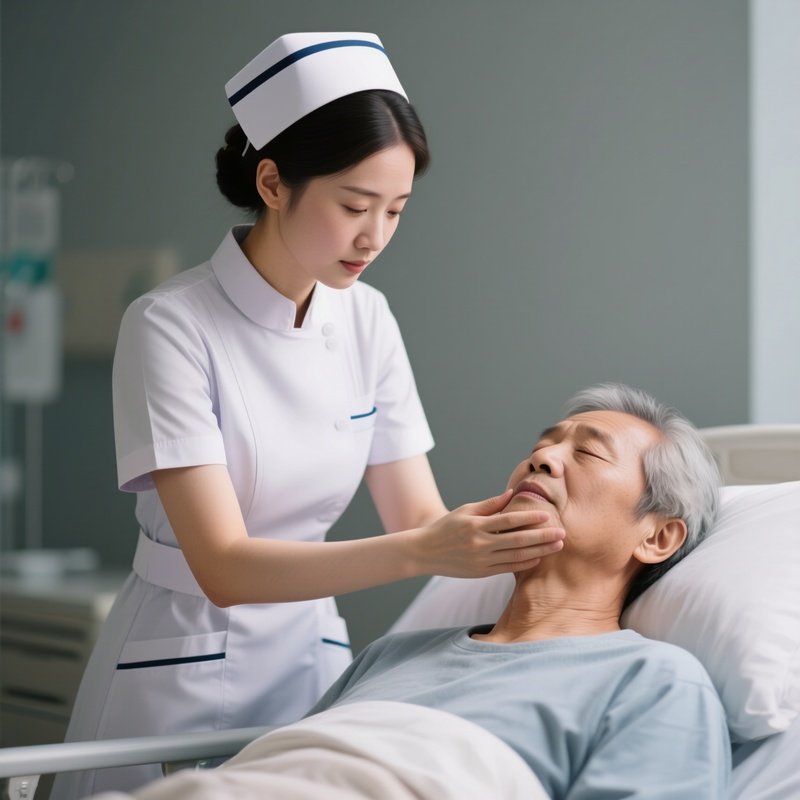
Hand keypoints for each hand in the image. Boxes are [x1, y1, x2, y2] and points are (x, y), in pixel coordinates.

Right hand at [413, 490, 564, 577]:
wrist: (425, 552)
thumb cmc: (446, 527)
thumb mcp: (465, 510)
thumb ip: (489, 504)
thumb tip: (512, 494)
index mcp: (476, 525)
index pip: (508, 520)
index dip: (529, 517)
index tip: (547, 514)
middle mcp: (480, 544)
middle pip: (518, 540)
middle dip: (542, 537)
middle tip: (562, 533)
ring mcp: (481, 561)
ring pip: (516, 556)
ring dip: (539, 551)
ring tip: (557, 546)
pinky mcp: (481, 572)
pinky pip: (507, 569)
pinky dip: (524, 563)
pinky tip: (538, 558)